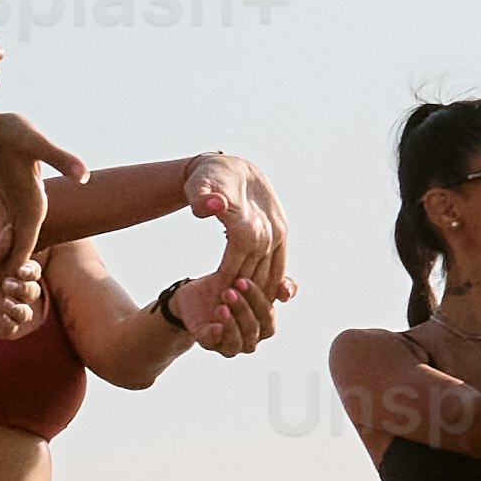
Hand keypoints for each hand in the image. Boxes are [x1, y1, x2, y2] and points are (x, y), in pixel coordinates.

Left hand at [0, 110, 85, 284]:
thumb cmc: (15, 132)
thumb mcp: (37, 144)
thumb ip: (61, 159)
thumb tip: (85, 177)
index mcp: (37, 201)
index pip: (29, 241)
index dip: (22, 262)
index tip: (13, 284)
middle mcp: (33, 207)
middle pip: (23, 246)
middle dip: (15, 270)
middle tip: (4, 297)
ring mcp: (22, 206)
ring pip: (16, 242)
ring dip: (9, 262)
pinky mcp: (12, 203)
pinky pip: (8, 231)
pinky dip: (4, 246)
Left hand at [0, 234, 54, 341]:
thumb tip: (13, 229)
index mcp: (3, 270)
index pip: (29, 272)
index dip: (32, 272)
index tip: (22, 269)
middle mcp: (3, 290)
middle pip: (30, 293)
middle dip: (27, 290)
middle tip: (8, 285)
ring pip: (23, 314)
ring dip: (22, 310)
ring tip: (8, 303)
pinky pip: (6, 330)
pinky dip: (10, 325)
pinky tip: (4, 317)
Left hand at [164, 256, 278, 355]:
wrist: (196, 297)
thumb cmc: (229, 287)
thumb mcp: (250, 280)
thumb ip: (274, 283)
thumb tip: (287, 291)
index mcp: (263, 325)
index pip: (268, 319)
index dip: (258, 301)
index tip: (243, 281)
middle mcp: (249, 339)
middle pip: (252, 329)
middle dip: (242, 309)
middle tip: (229, 291)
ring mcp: (228, 344)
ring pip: (235, 343)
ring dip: (231, 324)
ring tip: (221, 306)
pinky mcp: (207, 343)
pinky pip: (211, 344)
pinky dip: (214, 336)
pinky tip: (214, 326)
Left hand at [193, 164, 291, 313]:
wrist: (233, 165)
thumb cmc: (209, 178)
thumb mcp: (198, 185)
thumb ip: (201, 199)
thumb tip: (211, 207)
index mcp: (247, 226)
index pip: (234, 267)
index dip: (224, 286)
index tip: (213, 304)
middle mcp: (267, 231)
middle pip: (253, 273)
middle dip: (241, 296)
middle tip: (226, 315)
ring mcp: (278, 231)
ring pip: (270, 271)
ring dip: (259, 292)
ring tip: (243, 310)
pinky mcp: (283, 230)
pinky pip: (280, 262)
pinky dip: (274, 280)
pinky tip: (264, 296)